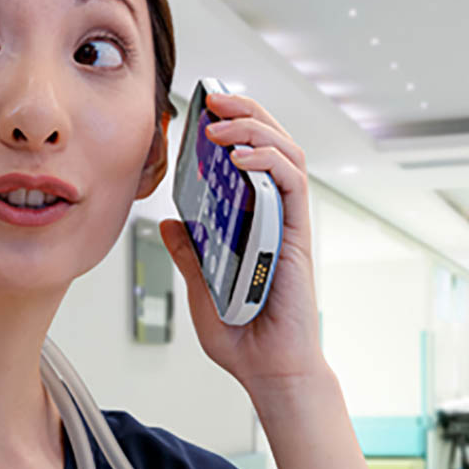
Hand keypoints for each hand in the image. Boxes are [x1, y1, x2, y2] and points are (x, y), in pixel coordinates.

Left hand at [159, 92, 325, 387]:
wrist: (267, 370)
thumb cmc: (242, 334)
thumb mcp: (200, 286)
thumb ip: (189, 252)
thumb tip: (171, 222)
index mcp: (253, 221)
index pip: (250, 159)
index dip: (234, 128)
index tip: (204, 111)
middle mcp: (275, 215)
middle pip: (272, 144)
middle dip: (246, 113)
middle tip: (214, 98)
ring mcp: (288, 223)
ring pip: (286, 154)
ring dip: (255, 128)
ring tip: (222, 122)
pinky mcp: (297, 236)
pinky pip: (292, 185)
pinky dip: (269, 162)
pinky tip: (241, 156)